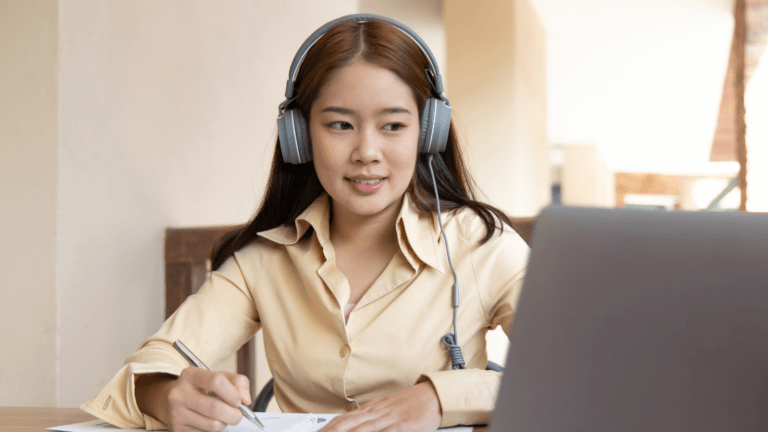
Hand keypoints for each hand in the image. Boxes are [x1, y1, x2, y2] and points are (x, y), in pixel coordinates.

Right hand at [150, 367, 250, 431]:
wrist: (176, 401)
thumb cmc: (203, 388)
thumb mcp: (220, 377)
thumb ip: (238, 382)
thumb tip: (245, 400)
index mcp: (190, 375)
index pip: (216, 381)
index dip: (233, 393)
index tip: (239, 401)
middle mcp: (179, 394)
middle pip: (215, 408)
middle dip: (234, 415)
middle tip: (237, 415)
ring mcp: (176, 413)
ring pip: (212, 425)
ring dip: (224, 423)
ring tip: (222, 417)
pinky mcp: (177, 429)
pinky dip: (213, 431)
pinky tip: (209, 422)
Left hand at [319, 381, 441, 431]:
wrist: (432, 395)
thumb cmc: (409, 404)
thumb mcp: (386, 408)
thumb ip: (369, 419)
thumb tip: (351, 425)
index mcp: (371, 409)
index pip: (343, 420)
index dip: (328, 429)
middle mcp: (376, 412)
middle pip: (347, 425)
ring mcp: (388, 419)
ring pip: (362, 430)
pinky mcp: (402, 426)